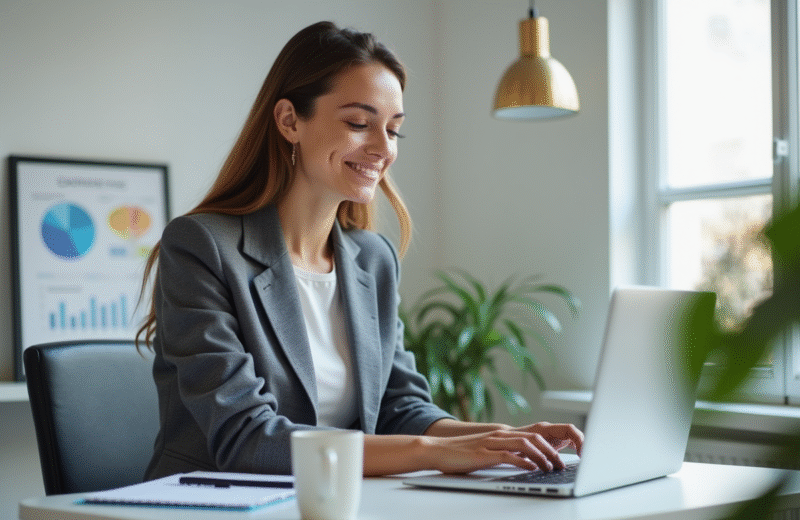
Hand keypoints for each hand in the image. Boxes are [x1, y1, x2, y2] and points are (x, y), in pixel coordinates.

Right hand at [424, 425, 580, 474]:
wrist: (437, 450)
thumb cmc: (461, 454)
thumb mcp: (487, 452)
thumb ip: (505, 454)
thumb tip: (526, 462)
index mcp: (501, 434)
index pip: (532, 434)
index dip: (549, 443)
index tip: (561, 454)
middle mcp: (499, 435)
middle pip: (533, 437)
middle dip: (551, 450)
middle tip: (561, 464)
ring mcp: (491, 443)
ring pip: (524, 444)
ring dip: (541, 456)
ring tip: (550, 467)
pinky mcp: (483, 454)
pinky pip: (507, 455)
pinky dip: (522, 461)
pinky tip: (531, 468)